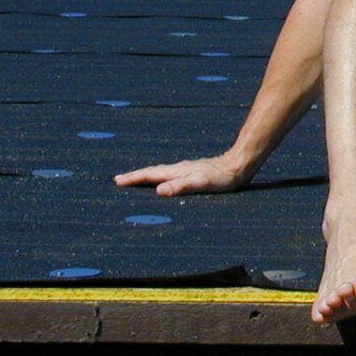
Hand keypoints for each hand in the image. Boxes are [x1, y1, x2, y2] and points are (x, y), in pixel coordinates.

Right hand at [114, 155, 252, 196]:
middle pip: (152, 171)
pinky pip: (170, 174)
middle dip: (135, 176)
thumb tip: (158, 191)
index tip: (117, 181)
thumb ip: (180, 186)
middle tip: (119, 180)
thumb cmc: (222, 178)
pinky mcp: (193, 171)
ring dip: (146, 175)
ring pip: (161, 172)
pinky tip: (164, 179)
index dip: (133, 178)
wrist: (239, 165)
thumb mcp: (201, 183)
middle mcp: (179, 168)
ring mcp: (186, 169)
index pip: (150, 174)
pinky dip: (160, 176)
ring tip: (136, 179)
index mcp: (177, 171)